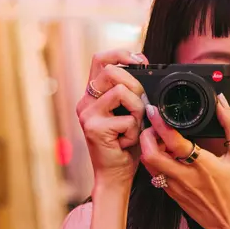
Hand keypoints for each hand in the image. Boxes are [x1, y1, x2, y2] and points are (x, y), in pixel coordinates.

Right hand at [78, 50, 147, 187]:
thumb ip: (131, 92)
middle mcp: (85, 102)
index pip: (100, 59)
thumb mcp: (129, 112)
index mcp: (93, 95)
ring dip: (138, 110)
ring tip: (134, 127)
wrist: (115, 175)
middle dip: (136, 85)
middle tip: (141, 105)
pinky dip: (135, 131)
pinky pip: (127, 118)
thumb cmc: (125, 145)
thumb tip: (144, 67)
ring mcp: (87, 114)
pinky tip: (127, 142)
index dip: (121, 53)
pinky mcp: (94, 128)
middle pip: (112, 71)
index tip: (140, 61)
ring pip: (123, 92)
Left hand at [141, 94, 229, 228]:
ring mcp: (176, 188)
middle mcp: (184, 177)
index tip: (155, 110)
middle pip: (150, 154)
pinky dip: (155, 161)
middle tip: (153, 124)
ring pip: (149, 165)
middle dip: (146, 135)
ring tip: (159, 137)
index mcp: (202, 166)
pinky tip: (166, 154)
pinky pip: (156, 175)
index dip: (160, 124)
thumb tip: (221, 103)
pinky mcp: (173, 196)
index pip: (174, 142)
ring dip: (149, 148)